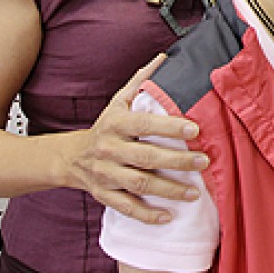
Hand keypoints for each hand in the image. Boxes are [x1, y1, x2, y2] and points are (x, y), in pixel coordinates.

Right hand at [63, 54, 209, 223]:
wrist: (70, 157)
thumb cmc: (106, 126)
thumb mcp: (119, 100)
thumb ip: (142, 80)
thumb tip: (165, 57)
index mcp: (116, 123)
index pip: (144, 124)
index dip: (169, 127)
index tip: (194, 129)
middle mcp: (109, 149)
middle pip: (146, 157)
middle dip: (177, 161)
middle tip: (203, 162)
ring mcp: (105, 174)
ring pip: (139, 184)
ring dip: (168, 190)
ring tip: (194, 192)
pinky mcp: (104, 195)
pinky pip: (126, 207)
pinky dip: (147, 214)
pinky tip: (168, 215)